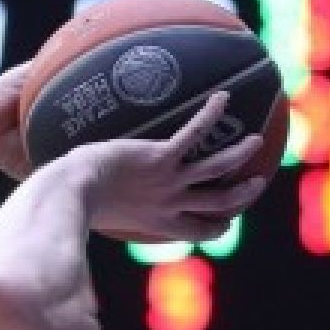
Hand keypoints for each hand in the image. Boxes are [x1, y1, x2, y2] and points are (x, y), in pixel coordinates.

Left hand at [64, 92, 267, 242]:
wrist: (72, 191)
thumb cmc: (78, 201)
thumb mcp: (105, 212)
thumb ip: (118, 210)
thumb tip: (104, 206)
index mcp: (158, 222)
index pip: (198, 231)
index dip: (217, 227)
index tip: (227, 221)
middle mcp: (169, 204)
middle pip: (218, 204)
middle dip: (241, 196)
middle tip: (257, 182)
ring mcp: (167, 181)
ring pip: (215, 169)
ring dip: (237, 155)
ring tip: (255, 141)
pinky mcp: (160, 157)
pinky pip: (192, 134)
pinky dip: (209, 115)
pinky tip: (221, 98)